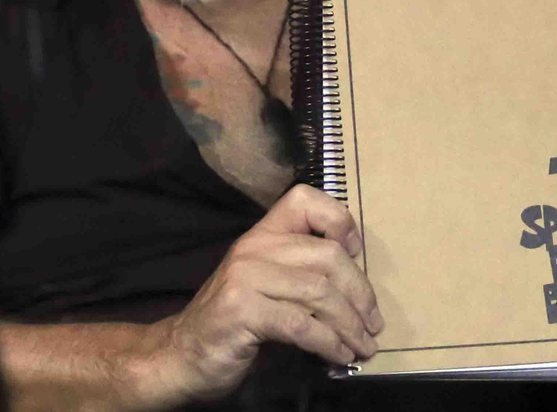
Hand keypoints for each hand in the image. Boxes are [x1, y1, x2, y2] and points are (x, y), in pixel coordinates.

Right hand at [147, 184, 382, 403]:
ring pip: (319, 292)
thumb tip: (359, 293)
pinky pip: (301, 325)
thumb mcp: (268, 287)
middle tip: (372, 324)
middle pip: (326, 255)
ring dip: (349, 325)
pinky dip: (329, 343)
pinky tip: (339, 356)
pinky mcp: (242, 310)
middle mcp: (253, 247)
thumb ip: (301, 275)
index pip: (304, 199)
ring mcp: (244, 277)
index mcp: (261, 235)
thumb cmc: (234, 323)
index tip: (356, 251)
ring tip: (363, 346)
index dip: (338, 218)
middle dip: (359, 293)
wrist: (183, 355)